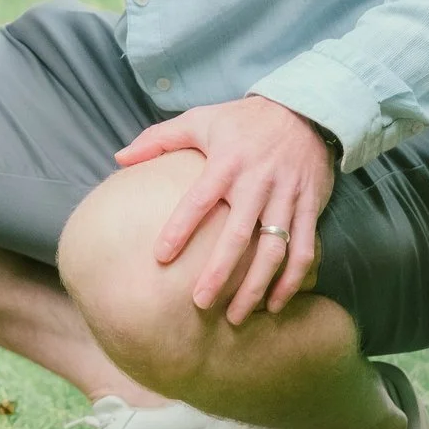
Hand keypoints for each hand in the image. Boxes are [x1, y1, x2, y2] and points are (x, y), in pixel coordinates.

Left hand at [116, 95, 336, 324]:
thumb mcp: (199, 119)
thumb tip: (119, 158)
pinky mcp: (310, 208)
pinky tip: (276, 305)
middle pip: (237, 236)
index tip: (160, 258)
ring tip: (236, 316)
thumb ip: (158, 139)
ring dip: (256, 286)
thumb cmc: (242, 120)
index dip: (179, 229)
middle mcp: (257, 184)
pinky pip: (303, 250)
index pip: (197, 201)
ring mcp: (286, 199)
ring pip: (273, 251)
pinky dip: (293, 281)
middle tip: (199, 303)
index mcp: (226, 163)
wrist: (305, 111)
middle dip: (219, 273)